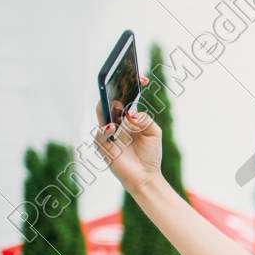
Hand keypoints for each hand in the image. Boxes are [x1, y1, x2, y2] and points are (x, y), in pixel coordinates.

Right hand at [93, 74, 163, 193]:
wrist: (147, 176)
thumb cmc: (150, 154)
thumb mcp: (154, 133)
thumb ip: (144, 120)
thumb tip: (129, 114)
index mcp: (127, 117)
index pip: (124, 97)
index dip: (132, 86)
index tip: (142, 78)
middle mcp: (115, 122)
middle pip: (108, 100)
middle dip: (112, 89)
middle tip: (119, 83)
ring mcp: (107, 133)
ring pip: (100, 113)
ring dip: (106, 107)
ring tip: (116, 105)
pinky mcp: (103, 146)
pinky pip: (100, 134)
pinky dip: (105, 130)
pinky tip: (113, 128)